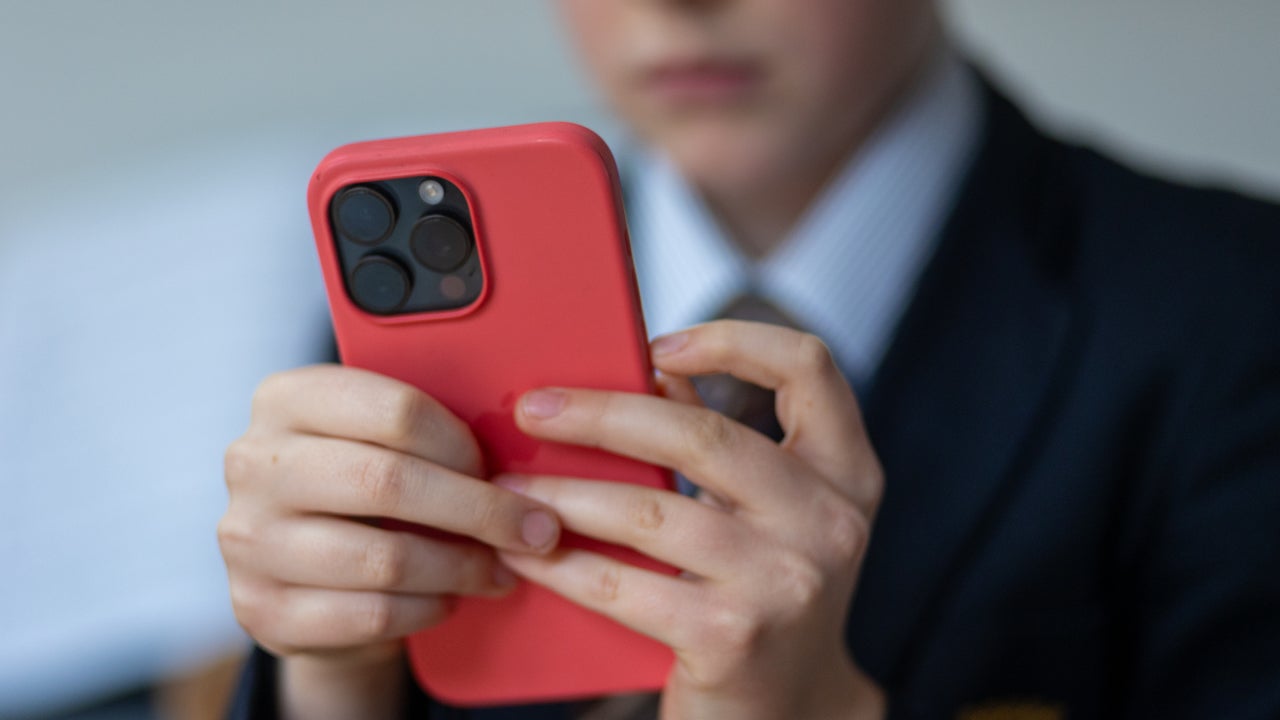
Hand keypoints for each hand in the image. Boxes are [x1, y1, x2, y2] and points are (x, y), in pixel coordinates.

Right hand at [218, 365, 560, 719]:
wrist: (301, 573)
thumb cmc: (362, 490)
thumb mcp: (377, 441)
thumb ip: (424, 431)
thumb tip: (519, 448)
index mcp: (287, 398)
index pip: (393, 408)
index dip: (461, 443)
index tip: (500, 470)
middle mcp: (253, 464)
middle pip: (388, 481)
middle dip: (478, 510)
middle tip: (534, 530)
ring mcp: (248, 540)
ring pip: (384, 557)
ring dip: (460, 568)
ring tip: (499, 569)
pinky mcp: (261, 609)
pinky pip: (370, 613)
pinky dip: (426, 609)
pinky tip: (448, 599)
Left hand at [497, 321, 885, 719]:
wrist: (789, 713)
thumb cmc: (766, 596)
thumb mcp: (771, 515)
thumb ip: (723, 447)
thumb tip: (643, 378)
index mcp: (845, 472)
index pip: (808, 366)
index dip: (731, 339)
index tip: (658, 346)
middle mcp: (828, 521)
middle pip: (700, 434)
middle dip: (600, 414)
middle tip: (534, 408)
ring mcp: (784, 580)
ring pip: (648, 510)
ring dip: (562, 495)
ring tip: (510, 487)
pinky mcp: (733, 636)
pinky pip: (624, 585)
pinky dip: (563, 565)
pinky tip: (526, 553)